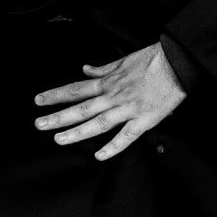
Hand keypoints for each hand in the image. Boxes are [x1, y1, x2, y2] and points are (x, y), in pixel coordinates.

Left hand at [33, 42, 187, 161]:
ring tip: (59, 139)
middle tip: (39, 124)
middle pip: (81, 108)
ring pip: (98, 123)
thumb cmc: (152, 60)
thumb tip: (85, 69)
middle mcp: (113, 96)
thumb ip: (102, 69)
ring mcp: (128, 109)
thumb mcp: (123, 60)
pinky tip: (99, 156)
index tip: (39, 101)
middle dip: (58, 116)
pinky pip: (126, 136)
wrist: (177, 62)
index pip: (75, 89)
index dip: (55, 95)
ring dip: (77, 132)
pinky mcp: (144, 119)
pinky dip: (113, 146)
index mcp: (108, 82)